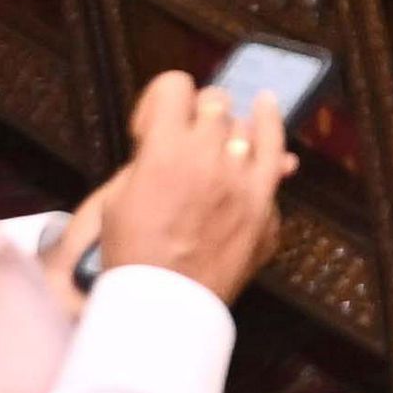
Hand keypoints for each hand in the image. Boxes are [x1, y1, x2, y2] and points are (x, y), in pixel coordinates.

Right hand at [85, 71, 288, 303]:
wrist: (165, 305)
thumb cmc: (132, 254)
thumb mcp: (116, 199)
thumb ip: (144, 160)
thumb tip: (163, 140)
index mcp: (164, 150)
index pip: (173, 87)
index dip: (162, 100)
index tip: (155, 125)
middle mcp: (207, 154)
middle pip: (213, 103)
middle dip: (196, 115)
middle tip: (187, 140)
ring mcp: (241, 176)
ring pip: (245, 124)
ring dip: (231, 125)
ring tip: (230, 125)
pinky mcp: (264, 200)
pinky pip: (276, 152)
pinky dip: (271, 129)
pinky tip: (266, 111)